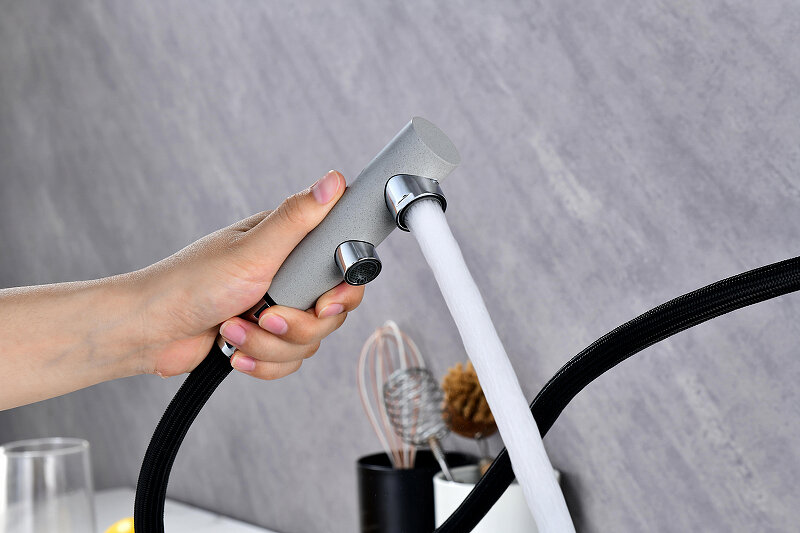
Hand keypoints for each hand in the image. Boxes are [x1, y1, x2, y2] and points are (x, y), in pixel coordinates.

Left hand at [138, 170, 363, 380]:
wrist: (147, 331)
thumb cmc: (190, 282)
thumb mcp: (252, 249)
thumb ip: (298, 218)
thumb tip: (334, 180)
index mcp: (287, 246)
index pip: (341, 268)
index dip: (341, 293)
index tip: (323, 304)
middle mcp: (284, 277)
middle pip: (329, 314)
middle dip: (295, 325)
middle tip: (264, 315)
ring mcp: (273, 310)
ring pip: (307, 342)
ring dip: (267, 344)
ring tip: (232, 329)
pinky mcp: (261, 341)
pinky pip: (287, 362)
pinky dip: (260, 362)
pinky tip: (234, 351)